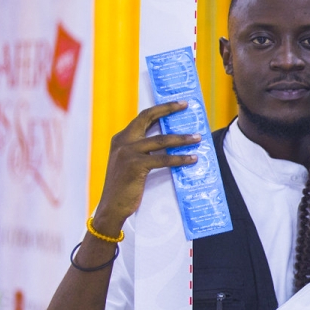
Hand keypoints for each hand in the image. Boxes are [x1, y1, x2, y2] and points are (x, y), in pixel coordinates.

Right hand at [92, 101, 200, 234]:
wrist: (112, 206)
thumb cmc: (125, 186)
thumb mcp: (130, 162)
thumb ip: (143, 150)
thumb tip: (169, 141)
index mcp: (120, 138)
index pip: (143, 117)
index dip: (161, 108)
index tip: (178, 103)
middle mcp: (122, 141)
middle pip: (148, 117)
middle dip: (169, 109)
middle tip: (187, 105)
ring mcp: (127, 152)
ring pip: (161, 140)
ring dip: (182, 138)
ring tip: (198, 138)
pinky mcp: (134, 165)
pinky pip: (163, 159)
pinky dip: (180, 158)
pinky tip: (192, 159)